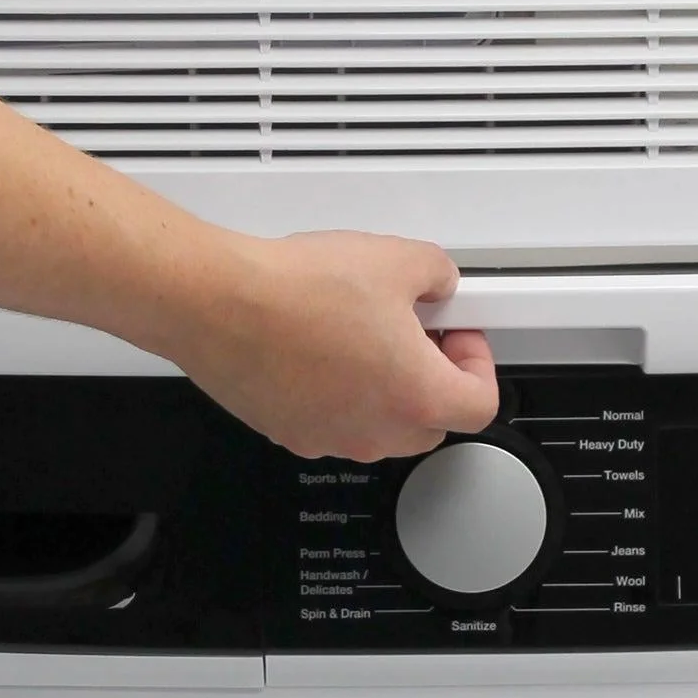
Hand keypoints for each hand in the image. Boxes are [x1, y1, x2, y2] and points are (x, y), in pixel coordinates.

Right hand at [172, 230, 498, 461]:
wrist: (218, 303)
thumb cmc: (297, 291)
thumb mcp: (396, 259)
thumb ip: (437, 273)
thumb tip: (437, 282)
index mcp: (416, 397)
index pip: (480, 404)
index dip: (478, 364)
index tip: (457, 335)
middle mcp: (375, 431)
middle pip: (432, 422)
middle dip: (434, 379)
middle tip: (418, 334)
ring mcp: (328, 438)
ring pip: (381, 426)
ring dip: (387, 389)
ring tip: (365, 334)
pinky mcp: (288, 431)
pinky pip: (332, 421)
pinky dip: (339, 394)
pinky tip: (322, 345)